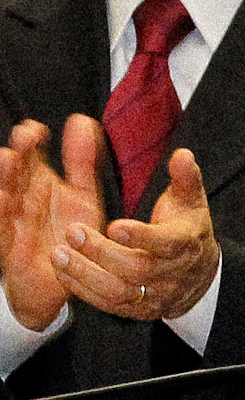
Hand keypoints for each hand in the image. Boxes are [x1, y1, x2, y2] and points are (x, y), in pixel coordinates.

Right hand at [0, 117, 101, 331]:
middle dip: (17, 153)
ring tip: (8, 159)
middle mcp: (21, 199)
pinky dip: (1, 214)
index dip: (29, 141)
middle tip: (24, 137)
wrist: (67, 279)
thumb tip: (81, 120)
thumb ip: (81, 161)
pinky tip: (3, 198)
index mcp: (37, 183)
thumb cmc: (72, 235)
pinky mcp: (9, 246)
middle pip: (13, 172)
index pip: (29, 156)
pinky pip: (1, 230)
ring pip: (3, 196)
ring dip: (4, 178)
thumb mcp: (82, 194)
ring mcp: (12, 221)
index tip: (36, 129)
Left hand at [52, 144, 223, 324]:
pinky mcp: (137, 309)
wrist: (200, 276)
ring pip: (119, 291)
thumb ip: (185, 178)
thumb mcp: (191, 202)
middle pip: (137, 269)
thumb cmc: (187, 230)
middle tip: (72, 231)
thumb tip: (181, 154)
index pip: (167, 244)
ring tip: (58, 253)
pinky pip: (107, 304)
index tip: (114, 225)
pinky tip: (63, 271)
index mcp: (187, 244)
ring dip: (85, 274)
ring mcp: (154, 295)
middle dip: (102, 253)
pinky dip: (82, 289)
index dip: (141, 237)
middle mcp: (172, 274)